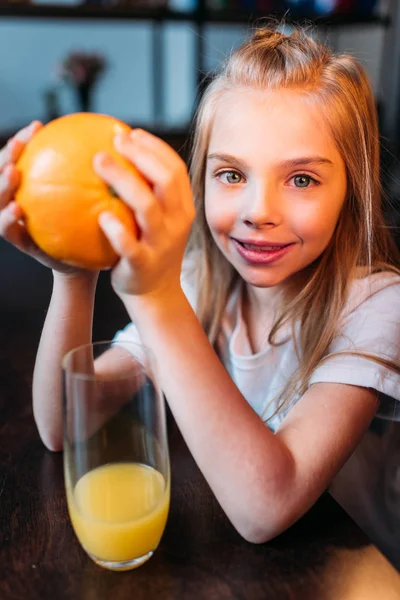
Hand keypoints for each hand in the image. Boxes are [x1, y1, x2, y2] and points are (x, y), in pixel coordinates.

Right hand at [0, 121, 95, 279]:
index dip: (25, 140)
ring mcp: (19, 221)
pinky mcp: (23, 243)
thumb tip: (120, 142)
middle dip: (6, 156)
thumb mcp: (97, 198)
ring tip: (13, 173)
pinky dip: (8, 220)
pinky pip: (9, 231)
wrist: (89, 262)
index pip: (24, 156)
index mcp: (37, 186)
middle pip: (3, 173)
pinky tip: (18, 210)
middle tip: (18, 144)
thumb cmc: (95, 225)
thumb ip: (98, 176)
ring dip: (2, 185)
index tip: (38, 126)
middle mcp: (22, 200)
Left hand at [95, 129, 194, 299]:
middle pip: (165, 180)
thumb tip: (117, 156)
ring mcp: (162, 244)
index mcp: (183, 209)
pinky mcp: (143, 264)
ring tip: (99, 161)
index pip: (175, 170)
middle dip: (141, 155)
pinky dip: (116, 230)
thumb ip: (148, 193)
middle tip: (114, 139)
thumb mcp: (159, 220)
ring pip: (147, 207)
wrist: (156, 294)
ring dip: (123, 181)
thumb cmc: (150, 249)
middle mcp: (177, 223)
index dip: (155, 147)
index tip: (131, 132)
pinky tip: (100, 216)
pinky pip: (129, 245)